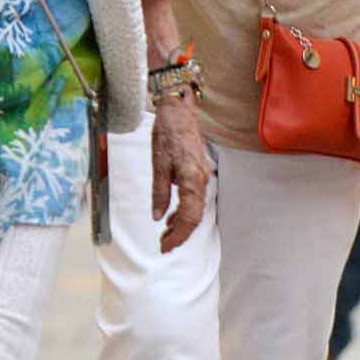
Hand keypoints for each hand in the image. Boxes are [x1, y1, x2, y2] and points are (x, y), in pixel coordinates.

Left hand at [150, 95, 211, 253]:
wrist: (178, 112)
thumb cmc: (167, 135)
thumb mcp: (158, 165)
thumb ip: (159, 193)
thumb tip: (157, 217)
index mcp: (192, 180)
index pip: (189, 217)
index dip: (178, 235)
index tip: (165, 246)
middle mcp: (201, 181)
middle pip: (195, 217)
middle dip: (180, 235)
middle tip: (164, 245)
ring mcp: (202, 177)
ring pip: (195, 209)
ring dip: (181, 224)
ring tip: (165, 235)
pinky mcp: (198, 173)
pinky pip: (194, 199)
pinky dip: (184, 211)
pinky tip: (171, 217)